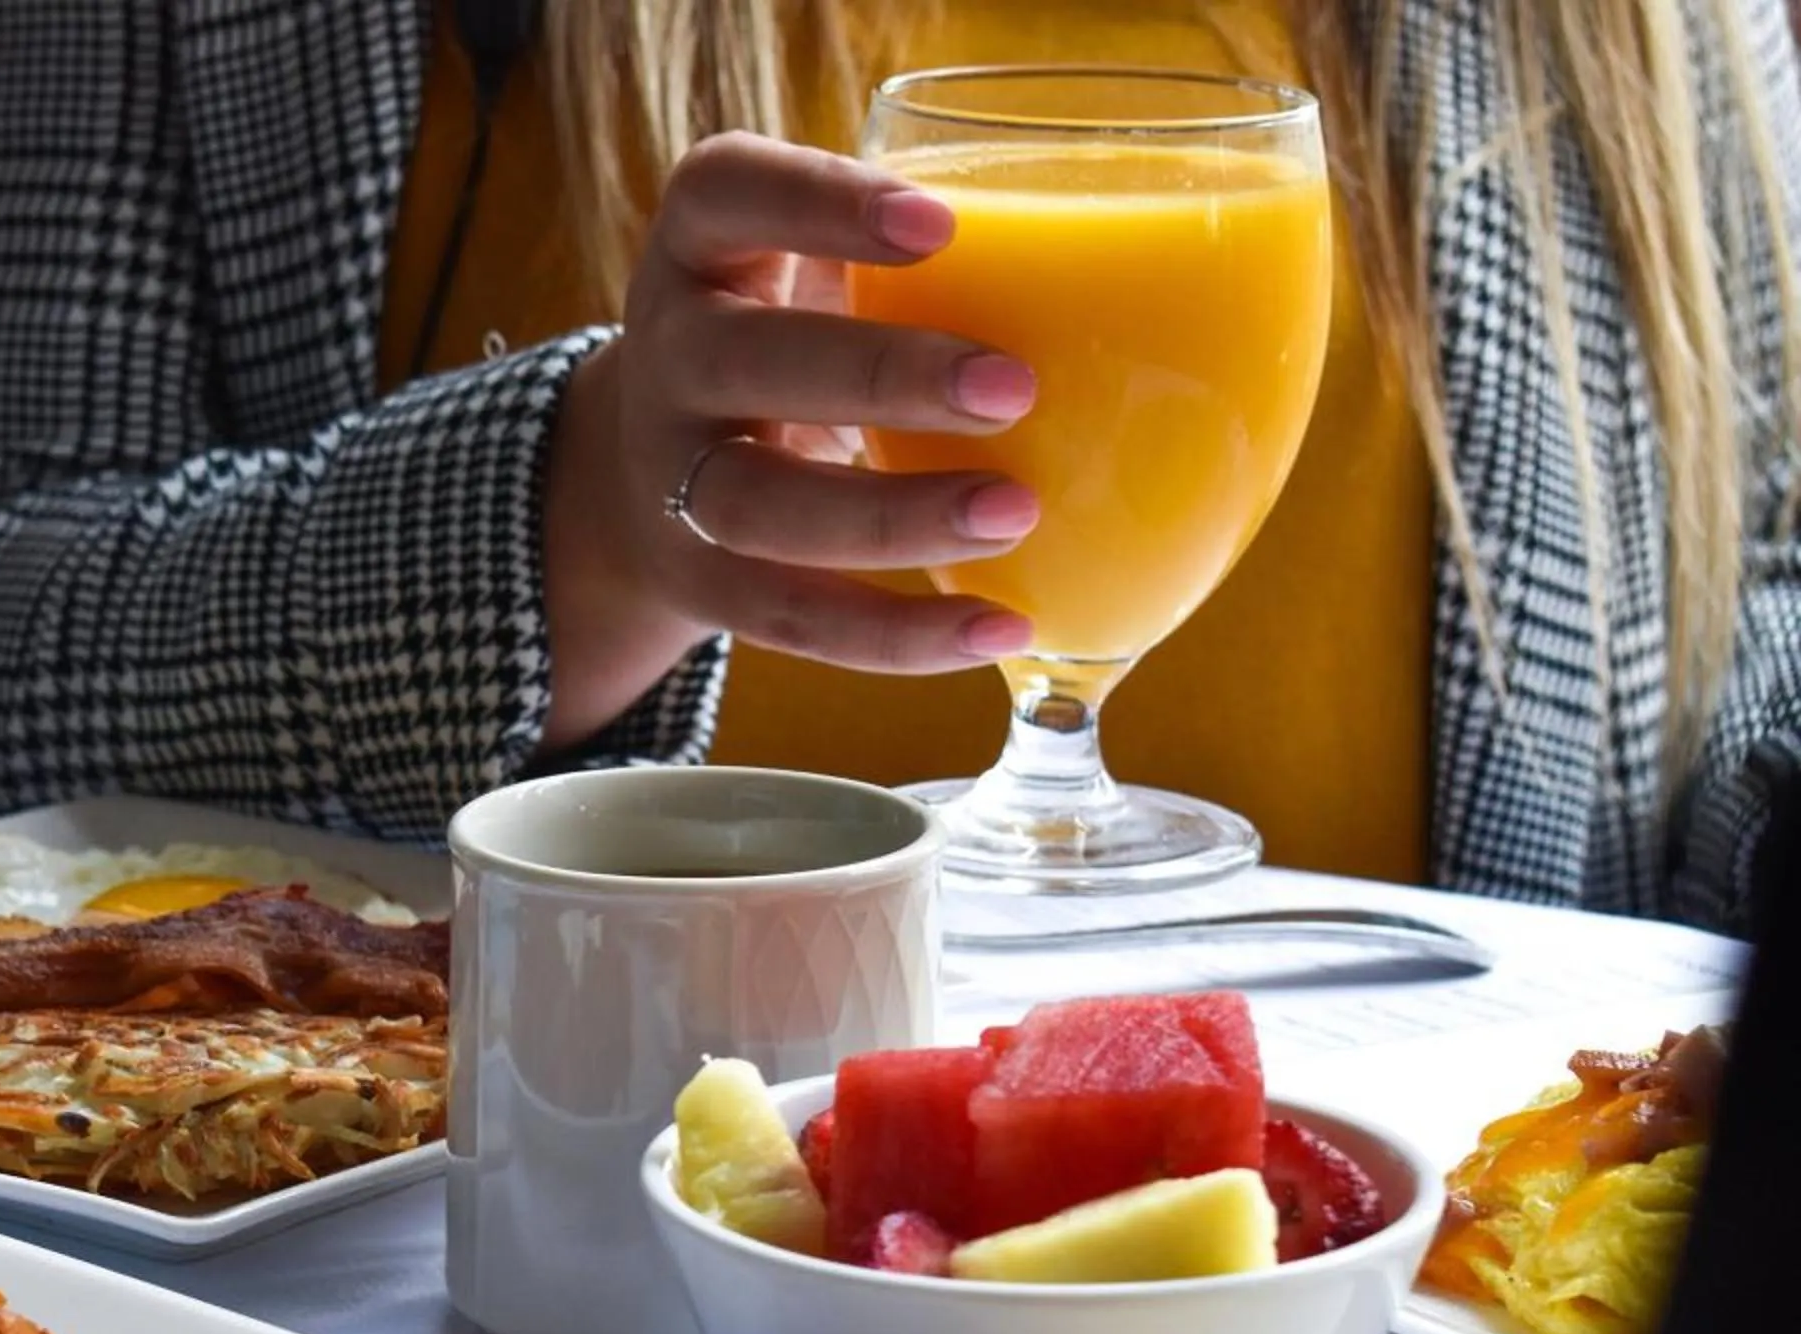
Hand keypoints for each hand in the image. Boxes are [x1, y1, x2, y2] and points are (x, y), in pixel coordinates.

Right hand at [540, 133, 1037, 747]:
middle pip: (744, 361)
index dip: (821, 204)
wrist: (659, 469)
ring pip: (757, 507)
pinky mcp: (699, 581)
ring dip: (891, 516)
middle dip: (880, 376)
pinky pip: (789, 617)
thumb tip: (1182, 272)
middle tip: (1012, 389)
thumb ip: (935, 251)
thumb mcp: (822, 265)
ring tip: (1017, 514)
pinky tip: (1000, 627)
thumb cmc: (800, 332)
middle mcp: (668, 355)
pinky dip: (894, 634)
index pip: (728, 192)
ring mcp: (669, 477)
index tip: (940, 223)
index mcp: (703, 246)